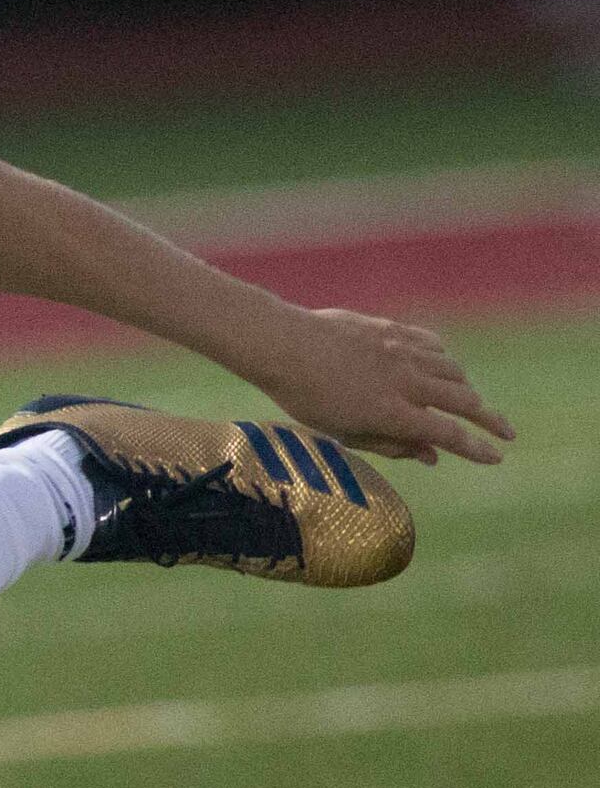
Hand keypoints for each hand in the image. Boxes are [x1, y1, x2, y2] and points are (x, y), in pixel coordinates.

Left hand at [246, 306, 514, 466]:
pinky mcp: (394, 330)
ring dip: (465, 390)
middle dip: (490, 420)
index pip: (449, 434)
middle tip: (505, 433)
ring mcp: (402, 352)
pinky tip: (440, 369)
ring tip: (466, 403)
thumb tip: (432, 455)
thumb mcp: (343, 432)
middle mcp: (405, 381)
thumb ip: (390, 445)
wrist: (283, 345)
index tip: (497, 457)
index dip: (477, 448)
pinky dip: (444, 360)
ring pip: (454, 371)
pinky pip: (434, 346)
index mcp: (392, 413)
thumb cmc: (305, 396)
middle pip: (465, 401)